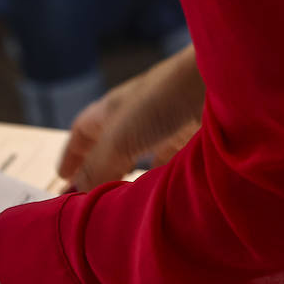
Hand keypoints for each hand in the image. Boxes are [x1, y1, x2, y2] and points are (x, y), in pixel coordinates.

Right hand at [59, 43, 205, 191]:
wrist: (221, 83)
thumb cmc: (161, 101)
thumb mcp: (118, 139)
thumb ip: (97, 168)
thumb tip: (75, 196)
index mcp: (112, 108)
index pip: (84, 131)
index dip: (72, 154)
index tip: (62, 176)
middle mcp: (138, 116)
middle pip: (111, 145)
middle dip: (99, 170)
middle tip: (90, 196)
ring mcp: (168, 126)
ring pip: (143, 155)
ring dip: (132, 176)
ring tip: (124, 201)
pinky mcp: (195, 138)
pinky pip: (172, 162)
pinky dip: (162, 178)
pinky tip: (161, 193)